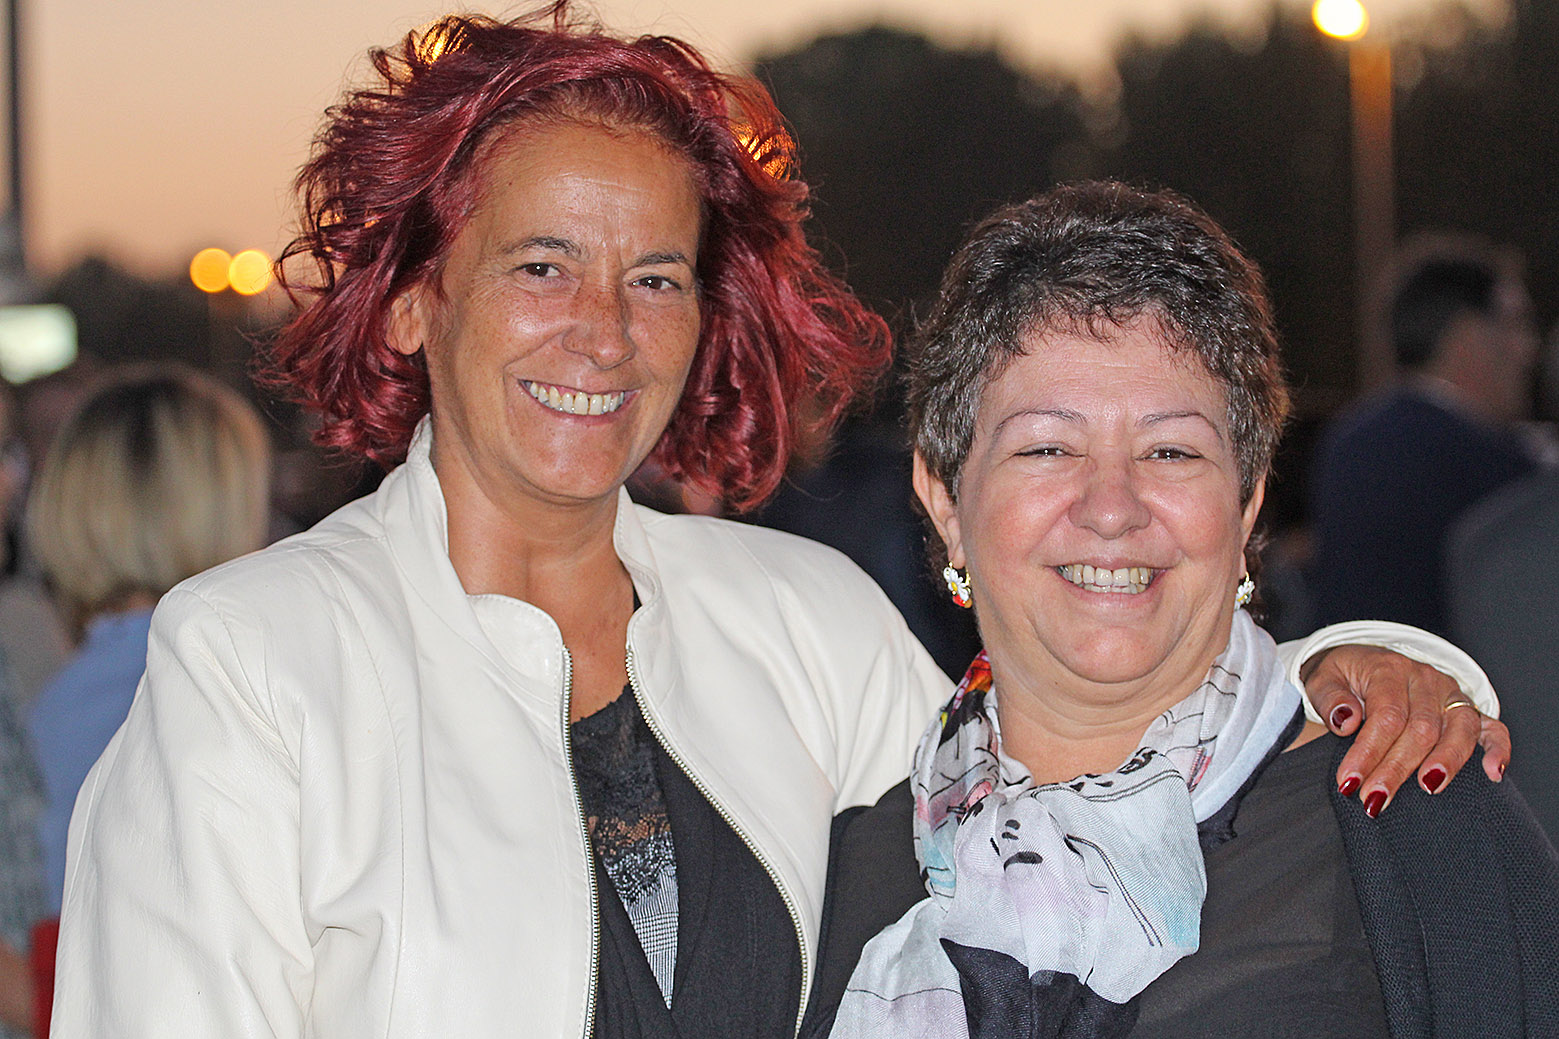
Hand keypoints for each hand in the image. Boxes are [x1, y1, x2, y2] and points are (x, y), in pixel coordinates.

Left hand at [1300, 644, 1510, 816]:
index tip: (1349, 783)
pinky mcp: (1466, 709)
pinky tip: (1492, 773)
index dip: (1369, 752)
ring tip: (1428, 789)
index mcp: (1388, 670)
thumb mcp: (1322, 679)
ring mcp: (1450, 694)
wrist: (1362, 662)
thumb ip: (1330, 698)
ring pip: (1458, 728)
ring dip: (1446, 762)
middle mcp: (1424, 680)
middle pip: (1420, 728)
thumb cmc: (1342, 677)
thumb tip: (1347, 721)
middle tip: (1374, 800)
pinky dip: (1497, 749)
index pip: (1385, 716)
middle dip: (1397, 768)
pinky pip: (1492, 727)